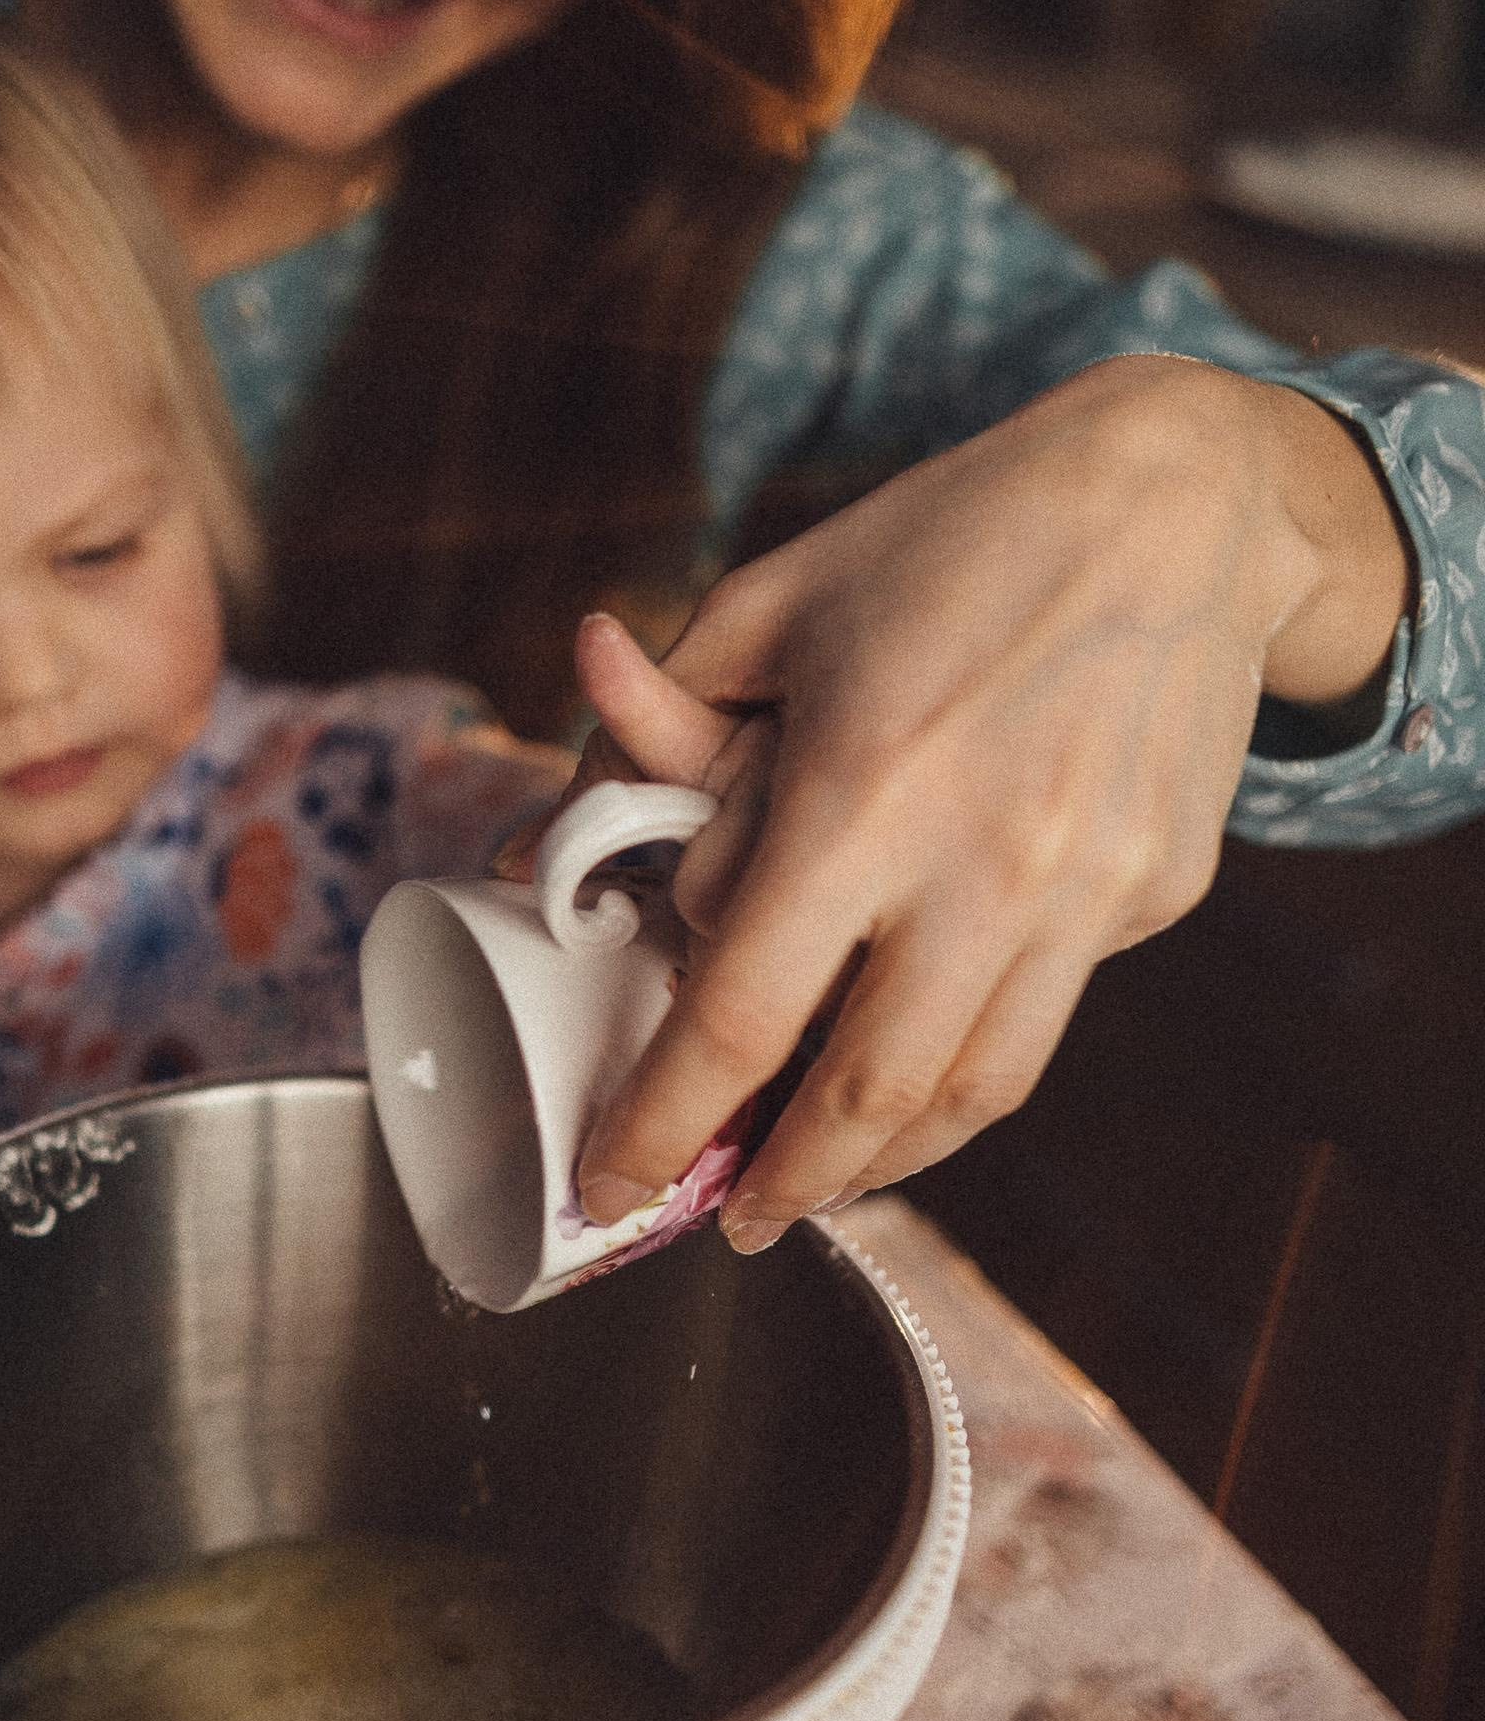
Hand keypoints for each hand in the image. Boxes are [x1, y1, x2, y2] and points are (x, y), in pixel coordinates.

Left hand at [570, 357, 1411, 1247]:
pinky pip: (1047, 1013)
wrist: (1183, 501)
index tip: (615, 1182)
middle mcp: (985, 864)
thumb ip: (653, 731)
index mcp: (862, 790)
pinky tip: (923, 1064)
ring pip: (976, 1093)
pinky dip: (972, 1064)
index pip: (739, 1014)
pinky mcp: (1151, 897)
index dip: (664, 1122)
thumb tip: (536, 845)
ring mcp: (1086, 894)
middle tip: (732, 1219)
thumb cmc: (954, 536)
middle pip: (864, 1095)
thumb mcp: (775, 602)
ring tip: (825, 1182)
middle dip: (784, 1187)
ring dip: (887, 1165)